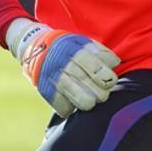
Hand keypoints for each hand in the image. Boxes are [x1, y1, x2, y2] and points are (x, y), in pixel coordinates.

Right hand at [6, 18, 120, 117]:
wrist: (35, 48)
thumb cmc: (66, 46)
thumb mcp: (81, 41)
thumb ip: (100, 51)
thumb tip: (115, 63)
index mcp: (75, 51)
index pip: (96, 68)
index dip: (107, 77)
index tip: (110, 80)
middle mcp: (64, 66)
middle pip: (91, 88)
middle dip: (102, 93)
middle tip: (102, 92)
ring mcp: (54, 81)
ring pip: (82, 101)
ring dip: (90, 102)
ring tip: (91, 98)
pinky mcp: (47, 93)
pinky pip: (66, 109)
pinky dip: (72, 108)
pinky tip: (73, 101)